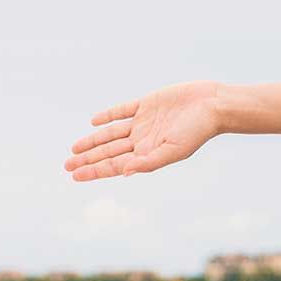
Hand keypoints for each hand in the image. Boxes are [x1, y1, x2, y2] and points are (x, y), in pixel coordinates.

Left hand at [63, 80, 224, 181]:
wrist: (213, 105)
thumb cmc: (197, 131)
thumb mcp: (173, 151)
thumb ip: (148, 162)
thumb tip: (123, 173)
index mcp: (146, 153)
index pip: (113, 165)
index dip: (93, 171)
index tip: (74, 175)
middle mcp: (142, 140)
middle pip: (108, 151)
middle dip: (87, 159)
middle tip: (67, 165)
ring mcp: (143, 122)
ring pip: (110, 134)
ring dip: (92, 141)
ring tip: (74, 149)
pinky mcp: (147, 103)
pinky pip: (123, 110)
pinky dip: (108, 115)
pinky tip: (94, 121)